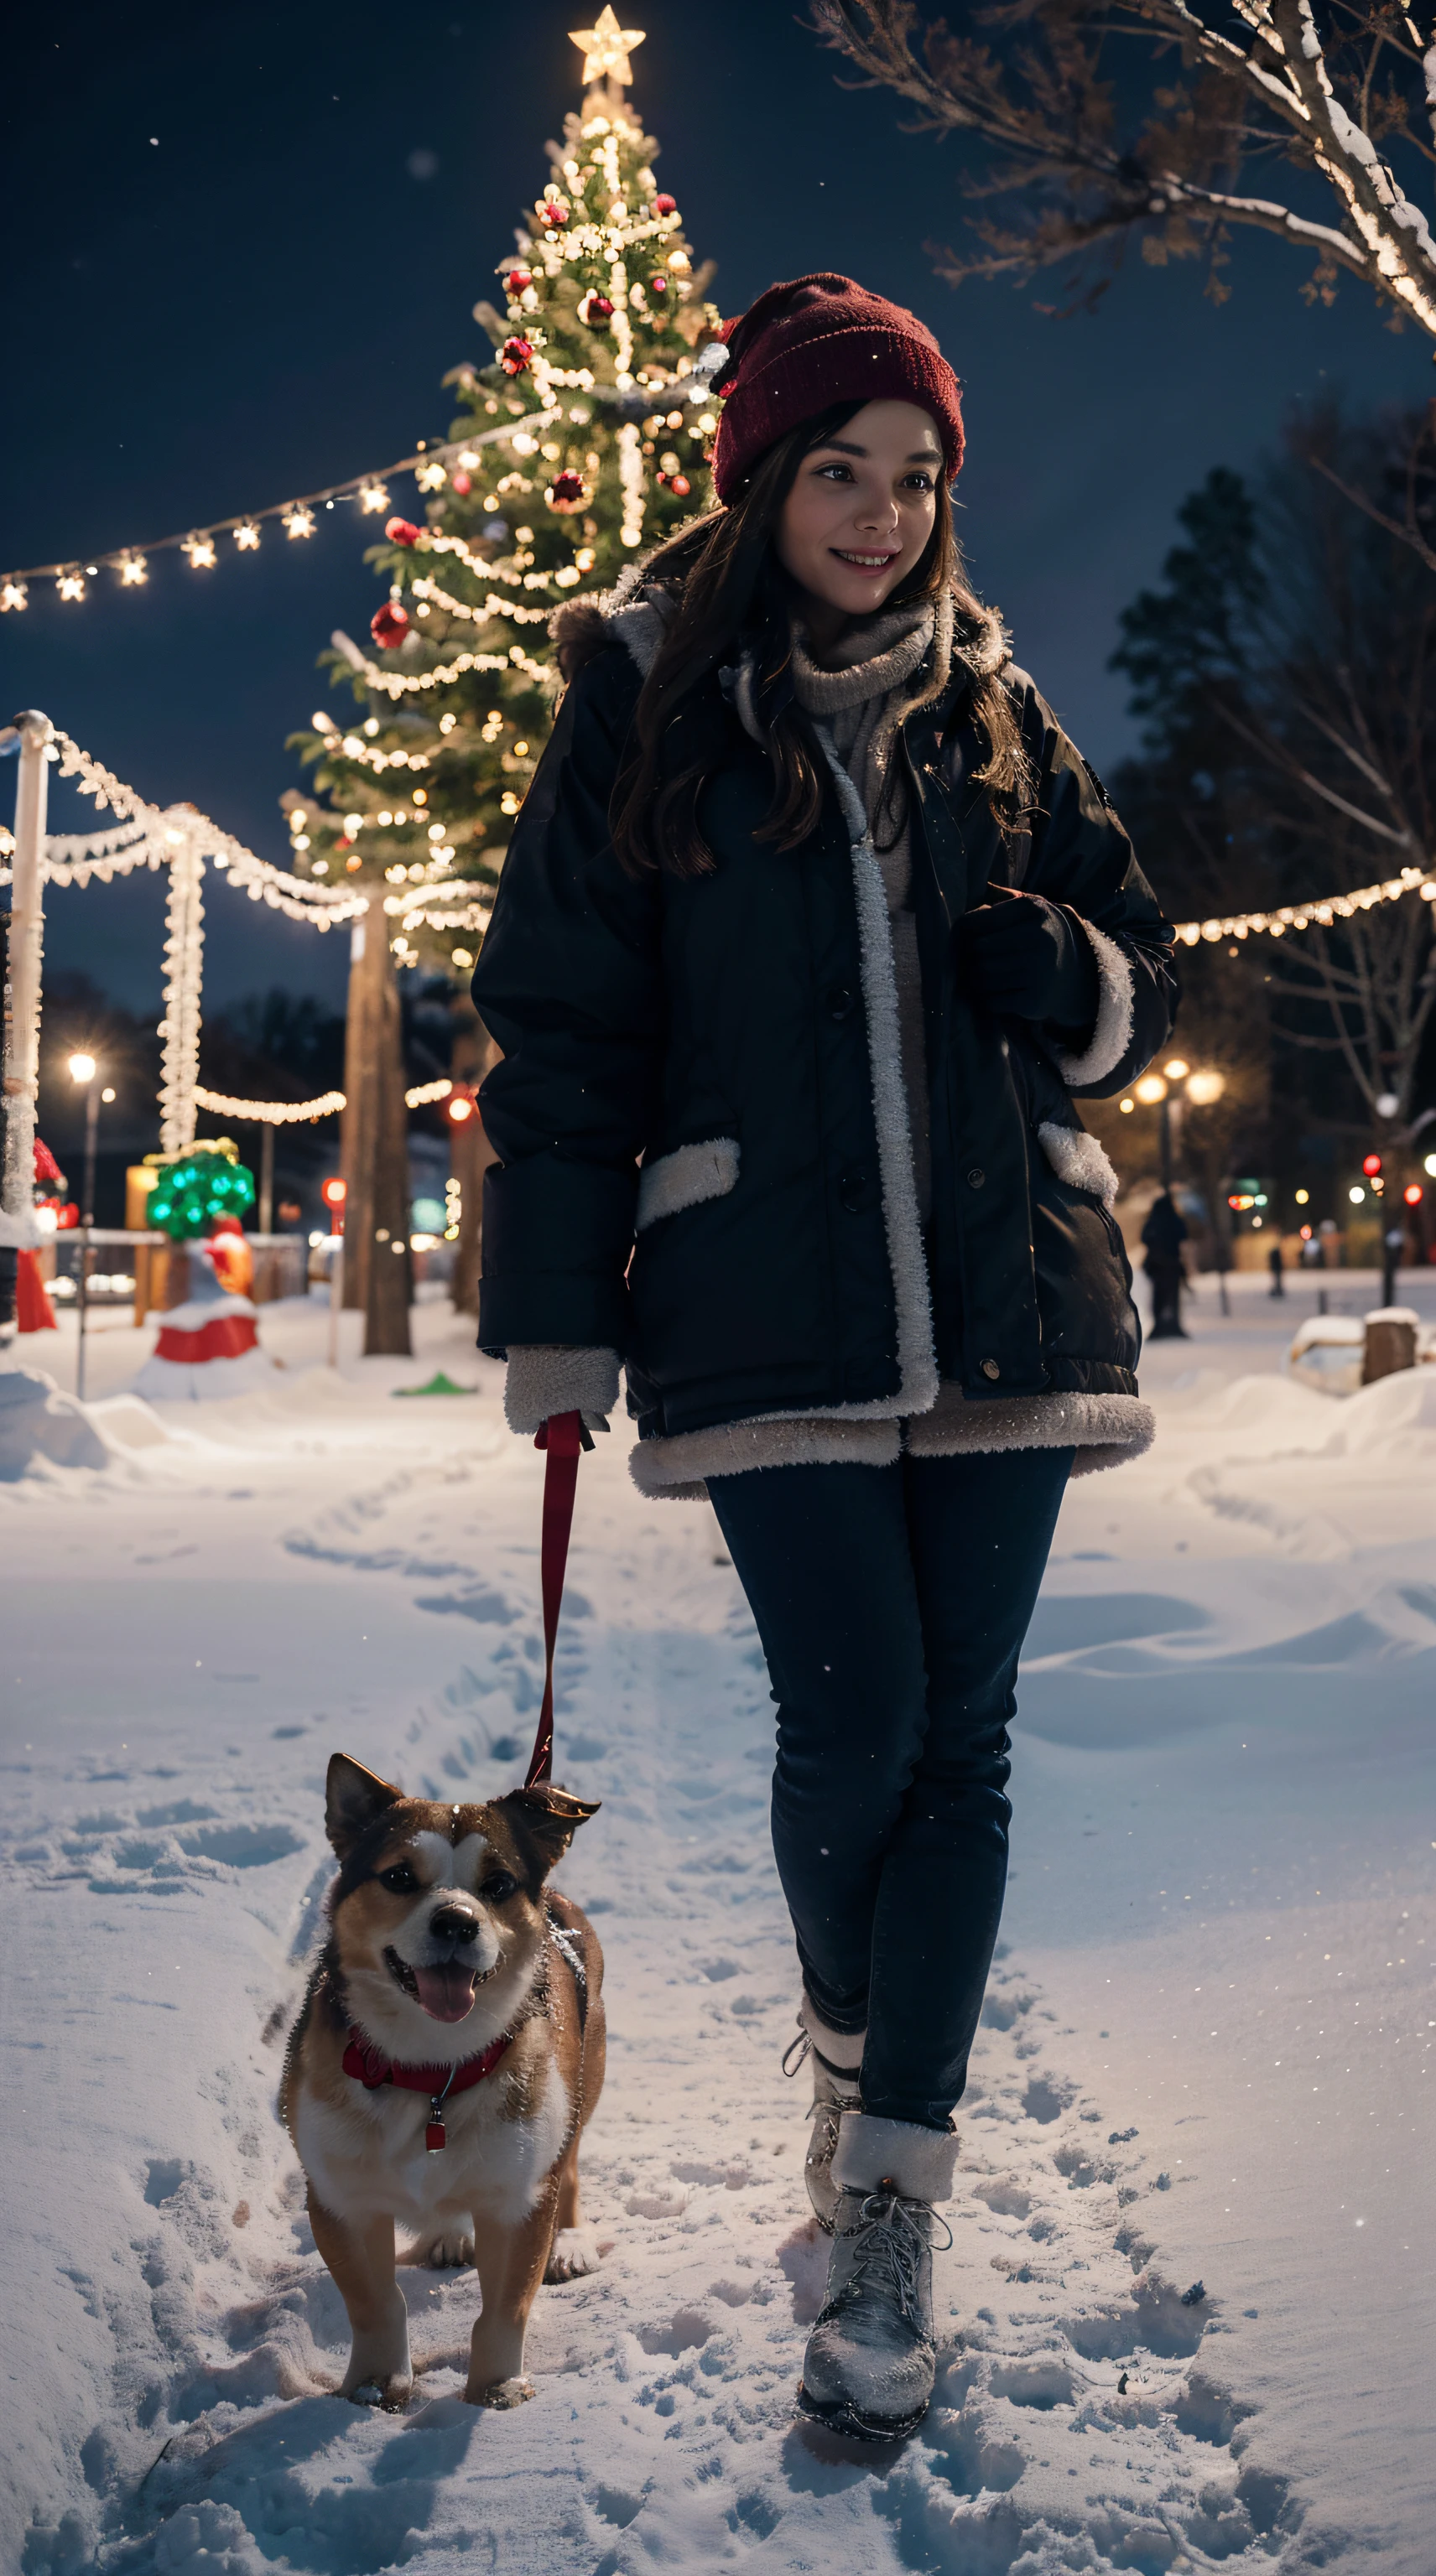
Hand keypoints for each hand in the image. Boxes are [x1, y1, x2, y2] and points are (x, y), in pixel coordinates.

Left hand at [958, 887, 1096, 1025]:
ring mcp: (1039, 971)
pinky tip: (994, 990)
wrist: (1075, 970)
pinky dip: (987, 998)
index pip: (975, 921)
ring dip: (976, 977)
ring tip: (981, 973)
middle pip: (978, 950)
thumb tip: (974, 891)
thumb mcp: (1026, 907)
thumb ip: (998, 897)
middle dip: (970, 955)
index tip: (965, 935)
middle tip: (972, 957)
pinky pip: (992, 1001)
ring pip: (982, 976)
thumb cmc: (1037, 933)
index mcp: (1032, 910)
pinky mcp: (1034, 1001)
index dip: (962, 930)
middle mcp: (1040, 938)